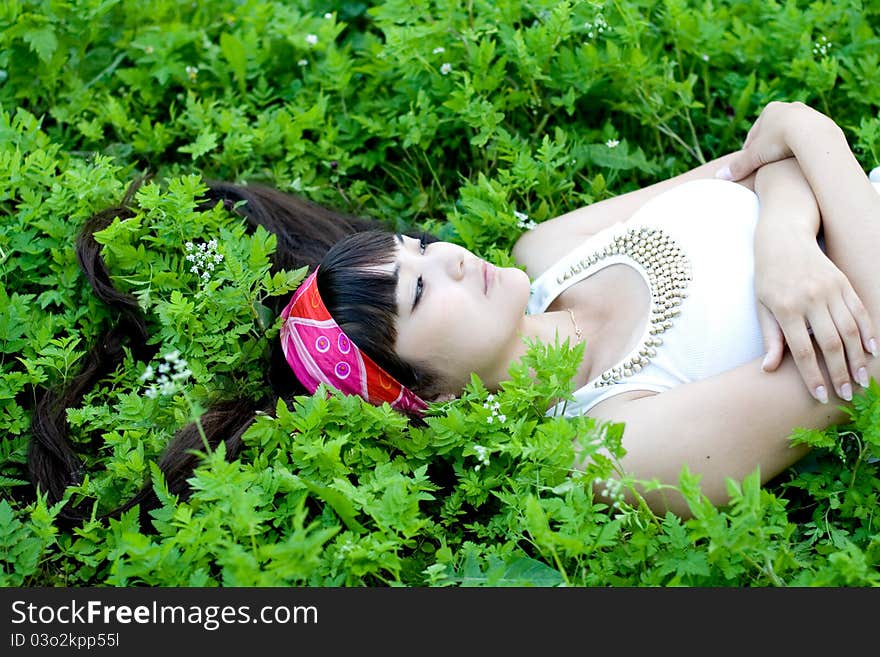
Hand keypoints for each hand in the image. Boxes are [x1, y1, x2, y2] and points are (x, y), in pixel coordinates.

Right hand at [717, 101, 839, 181]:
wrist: (814, 134)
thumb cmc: (780, 142)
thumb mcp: (754, 156)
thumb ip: (738, 166)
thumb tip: (718, 176)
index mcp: (769, 111)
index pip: (754, 135)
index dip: (750, 152)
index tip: (749, 167)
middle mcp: (789, 107)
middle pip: (773, 132)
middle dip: (768, 148)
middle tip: (765, 168)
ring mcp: (808, 113)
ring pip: (792, 134)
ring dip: (786, 148)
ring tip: (783, 166)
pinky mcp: (823, 123)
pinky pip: (807, 139)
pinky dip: (802, 149)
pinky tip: (801, 162)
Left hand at [755, 231, 876, 402]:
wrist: (784, 240)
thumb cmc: (768, 278)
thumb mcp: (762, 306)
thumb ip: (770, 337)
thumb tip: (769, 369)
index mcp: (786, 309)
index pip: (802, 351)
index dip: (814, 376)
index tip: (822, 396)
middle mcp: (810, 300)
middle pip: (831, 343)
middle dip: (841, 372)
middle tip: (848, 394)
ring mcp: (830, 290)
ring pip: (850, 329)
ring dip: (859, 357)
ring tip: (863, 378)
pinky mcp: (844, 283)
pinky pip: (860, 311)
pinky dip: (868, 331)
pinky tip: (873, 350)